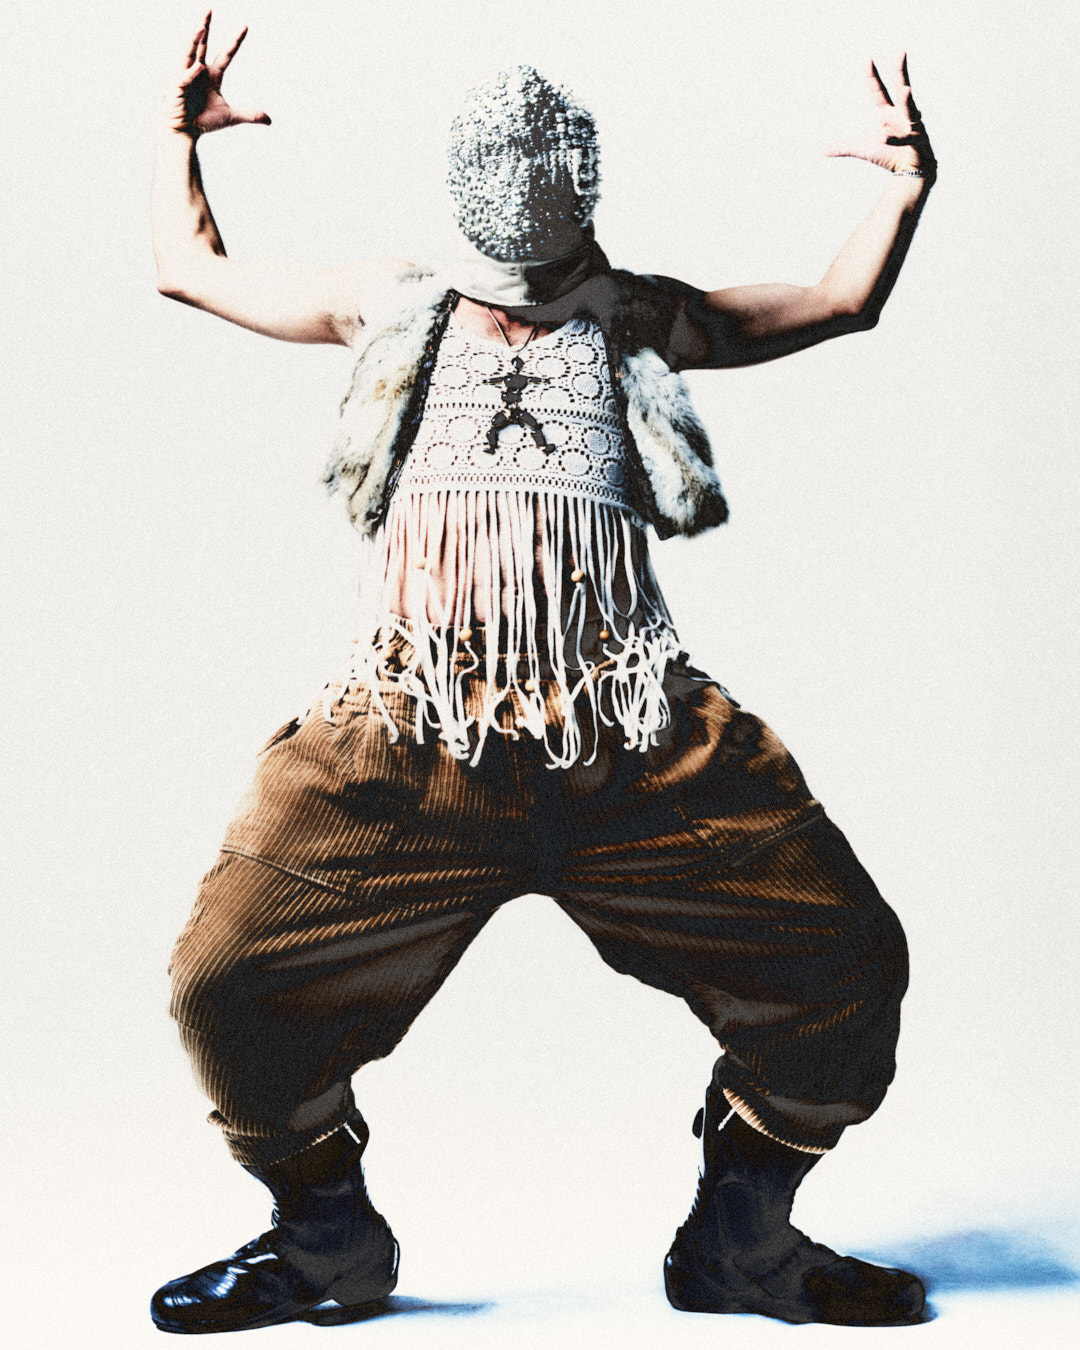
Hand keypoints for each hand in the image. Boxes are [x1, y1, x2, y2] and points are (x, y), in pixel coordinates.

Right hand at [161, 10, 270, 136]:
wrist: (184, 131)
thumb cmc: (203, 121)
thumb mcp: (231, 117)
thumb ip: (249, 115)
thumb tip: (269, 120)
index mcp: (212, 75)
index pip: (226, 54)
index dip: (235, 41)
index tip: (245, 26)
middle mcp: (199, 70)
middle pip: (202, 44)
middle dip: (204, 26)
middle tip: (209, 9)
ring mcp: (186, 75)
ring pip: (190, 52)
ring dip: (194, 39)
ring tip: (201, 26)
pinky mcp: (176, 84)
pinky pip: (185, 76)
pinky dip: (191, 73)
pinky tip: (198, 69)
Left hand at [826, 54, 934, 178]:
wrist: (910, 171)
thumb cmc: (890, 156)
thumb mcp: (864, 151)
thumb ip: (846, 148)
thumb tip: (825, 151)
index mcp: (887, 113)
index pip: (879, 90)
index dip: (872, 76)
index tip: (868, 59)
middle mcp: (901, 114)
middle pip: (900, 89)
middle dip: (901, 71)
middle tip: (901, 52)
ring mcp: (912, 124)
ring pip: (910, 110)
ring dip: (908, 101)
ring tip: (906, 90)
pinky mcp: (918, 138)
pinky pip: (907, 137)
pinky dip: (896, 139)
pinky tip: (885, 139)